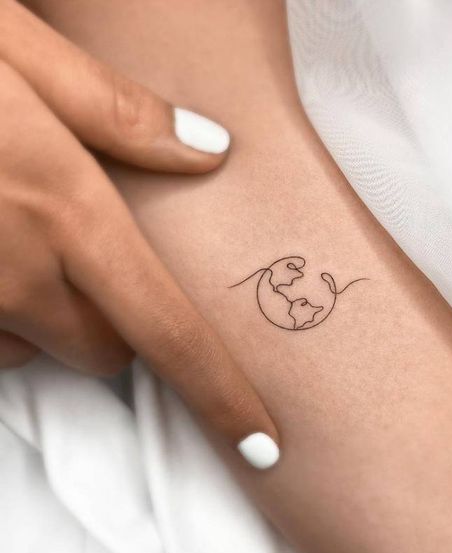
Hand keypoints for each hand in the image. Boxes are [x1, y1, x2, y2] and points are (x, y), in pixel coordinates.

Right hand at [0, 0, 279, 467]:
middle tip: (84, 254)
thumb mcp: (13, 46)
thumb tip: (211, 151)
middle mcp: (11, 275)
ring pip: (33, 351)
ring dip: (38, 316)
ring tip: (6, 234)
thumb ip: (117, 113)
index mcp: (65, 212)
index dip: (224, 397)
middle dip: (114, 323)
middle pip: (107, 351)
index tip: (264, 446)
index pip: (172, 334)